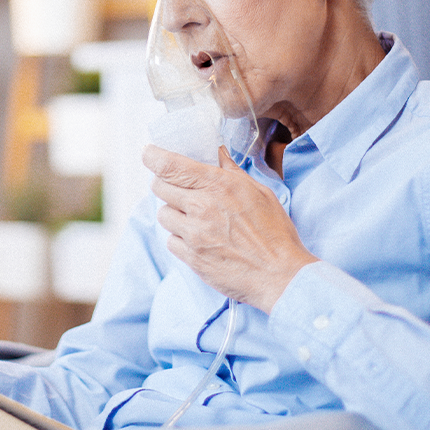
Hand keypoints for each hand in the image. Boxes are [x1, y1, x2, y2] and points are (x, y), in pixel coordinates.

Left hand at [144, 145, 318, 312]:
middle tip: (179, 189)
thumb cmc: (275, 234)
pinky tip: (198, 240)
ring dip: (173, 214)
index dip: (153, 157)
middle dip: (166, 185)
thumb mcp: (260, 193)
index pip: (171, 166)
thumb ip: (233, 173)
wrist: (280, 275)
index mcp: (219, 186)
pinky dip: (179, 239)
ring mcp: (194, 234)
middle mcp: (202, 207)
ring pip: (163, 214)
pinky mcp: (191, 257)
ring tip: (194, 219)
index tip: (149, 154)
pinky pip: (170, 241)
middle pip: (160, 187)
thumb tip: (218, 154)